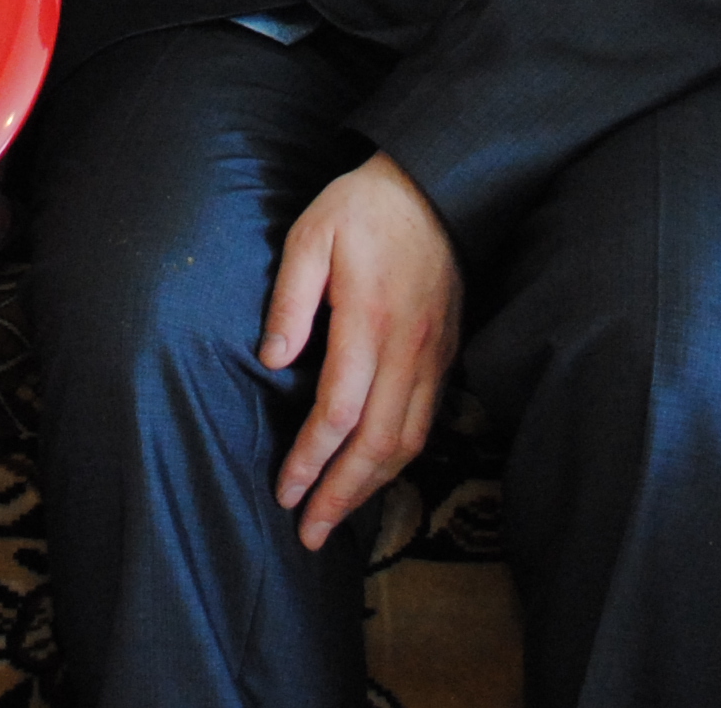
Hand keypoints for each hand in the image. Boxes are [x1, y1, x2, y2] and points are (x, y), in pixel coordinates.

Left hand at [261, 151, 461, 551]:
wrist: (435, 188)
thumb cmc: (362, 209)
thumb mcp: (311, 236)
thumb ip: (290, 301)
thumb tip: (273, 360)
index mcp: (369, 321)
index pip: (339, 412)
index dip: (312, 460)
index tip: (286, 492)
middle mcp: (408, 349)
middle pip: (378, 444)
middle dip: (342, 495)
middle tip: (309, 532)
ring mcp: (434, 355)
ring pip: (408, 442)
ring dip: (373, 487)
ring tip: (338, 515)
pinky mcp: (447, 355)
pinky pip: (426, 423)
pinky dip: (399, 460)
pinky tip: (375, 475)